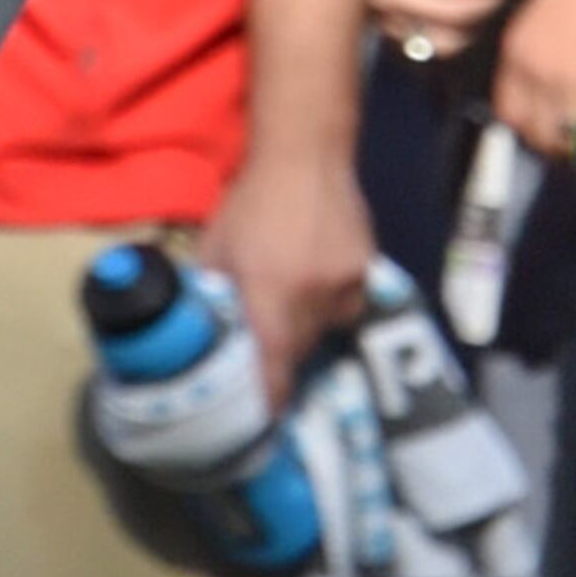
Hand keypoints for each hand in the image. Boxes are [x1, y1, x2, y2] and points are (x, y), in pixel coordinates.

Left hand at [201, 143, 374, 400]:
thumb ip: (213, 292)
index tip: (264, 420)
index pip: (274, 368)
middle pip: (299, 351)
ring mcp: (346, 286)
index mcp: (270, 295)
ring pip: (324, 328)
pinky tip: (314, 271)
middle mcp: (313, 299)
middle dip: (281, 354)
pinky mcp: (368, 272)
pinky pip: (345, 303)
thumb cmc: (251, 200)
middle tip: (265, 345)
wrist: (307, 155)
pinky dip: (328, 300)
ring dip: (306, 324)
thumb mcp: (216, 248)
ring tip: (290, 292)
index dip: (269, 399)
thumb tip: (208, 329)